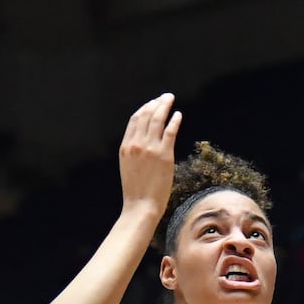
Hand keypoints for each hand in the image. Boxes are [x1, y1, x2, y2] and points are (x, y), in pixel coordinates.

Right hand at [119, 92, 181, 216]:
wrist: (141, 206)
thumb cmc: (136, 191)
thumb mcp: (128, 167)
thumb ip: (133, 151)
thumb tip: (142, 141)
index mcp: (125, 146)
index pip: (135, 120)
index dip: (144, 108)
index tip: (152, 103)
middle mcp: (136, 144)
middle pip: (146, 115)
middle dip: (156, 103)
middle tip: (165, 97)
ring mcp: (150, 148)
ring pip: (157, 119)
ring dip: (165, 106)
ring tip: (170, 99)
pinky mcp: (164, 155)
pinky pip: (170, 131)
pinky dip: (174, 120)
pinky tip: (178, 115)